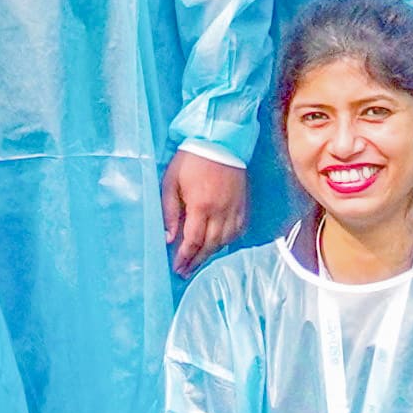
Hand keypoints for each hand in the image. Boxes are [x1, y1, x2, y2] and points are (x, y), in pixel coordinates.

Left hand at [163, 149, 245, 271]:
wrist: (220, 141)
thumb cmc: (191, 160)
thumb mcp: (171, 182)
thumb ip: (169, 211)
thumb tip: (168, 237)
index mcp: (201, 205)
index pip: (193, 240)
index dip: (185, 257)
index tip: (177, 268)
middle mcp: (221, 211)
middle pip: (211, 245)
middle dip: (197, 261)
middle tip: (186, 272)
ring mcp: (235, 208)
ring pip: (226, 240)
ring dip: (212, 253)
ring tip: (199, 261)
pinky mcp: (243, 204)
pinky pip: (239, 230)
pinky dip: (229, 241)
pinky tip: (219, 244)